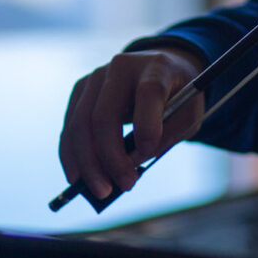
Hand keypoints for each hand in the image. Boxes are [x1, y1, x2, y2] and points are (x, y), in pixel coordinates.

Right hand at [58, 46, 205, 201]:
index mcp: (156, 67)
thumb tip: (130, 164)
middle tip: (125, 185)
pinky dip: (71, 155)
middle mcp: (121, 66)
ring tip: (101, 190)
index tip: (149, 154)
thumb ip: (166, 138)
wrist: (161, 69)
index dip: (148, 126)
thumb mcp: (188, 115)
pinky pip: (70, 126)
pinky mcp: (80, 90)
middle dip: (111, 157)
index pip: (149, 93)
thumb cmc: (177, 96)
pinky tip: (77, 178)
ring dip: (88, 163)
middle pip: (104, 114)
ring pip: (80, 124)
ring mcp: (96, 77)